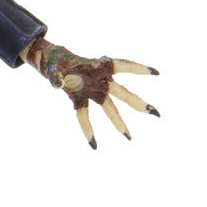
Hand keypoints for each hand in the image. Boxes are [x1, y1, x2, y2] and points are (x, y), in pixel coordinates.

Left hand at [23, 37, 159, 148]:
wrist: (51, 62)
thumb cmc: (56, 60)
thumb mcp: (56, 65)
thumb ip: (56, 75)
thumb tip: (57, 84)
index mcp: (98, 67)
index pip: (122, 66)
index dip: (138, 69)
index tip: (156, 73)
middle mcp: (99, 80)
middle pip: (123, 93)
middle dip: (139, 104)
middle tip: (156, 114)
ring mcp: (91, 91)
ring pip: (109, 108)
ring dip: (118, 122)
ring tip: (128, 137)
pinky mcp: (80, 100)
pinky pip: (85, 116)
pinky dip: (87, 129)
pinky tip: (93, 145)